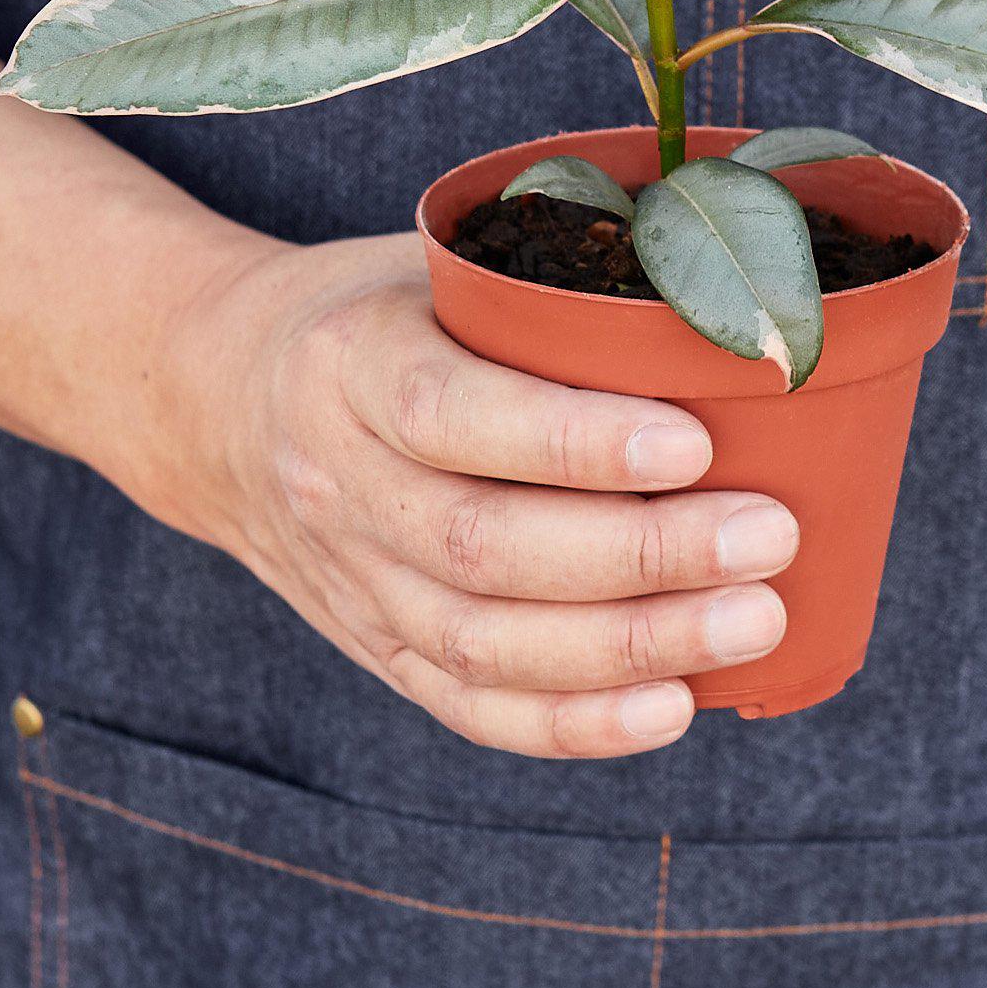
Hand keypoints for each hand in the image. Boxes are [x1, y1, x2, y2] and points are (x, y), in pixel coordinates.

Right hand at [153, 232, 797, 758]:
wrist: (217, 399)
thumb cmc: (373, 313)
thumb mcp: (431, 264)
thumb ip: (541, 287)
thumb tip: (720, 303)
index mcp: (350, 362)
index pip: (453, 414)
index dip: (574, 442)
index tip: (696, 444)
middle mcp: (338, 480)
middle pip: (485, 545)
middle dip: (642, 555)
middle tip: (769, 535)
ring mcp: (350, 579)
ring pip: (485, 642)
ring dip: (632, 646)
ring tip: (754, 619)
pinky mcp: (374, 646)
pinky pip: (470, 707)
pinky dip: (574, 724)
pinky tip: (674, 707)